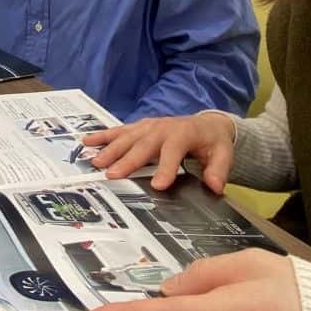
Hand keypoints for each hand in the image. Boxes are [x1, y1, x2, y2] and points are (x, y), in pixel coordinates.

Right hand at [83, 112, 236, 191]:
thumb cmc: (212, 142)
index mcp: (183, 134)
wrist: (208, 124)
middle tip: (112, 175)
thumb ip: (219, 170)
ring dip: (110, 149)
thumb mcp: (223, 154)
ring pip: (127, 137)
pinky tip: (87, 141)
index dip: (166, 168)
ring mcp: (149, 126)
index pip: (173, 152)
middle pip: (143, 145)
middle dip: (128, 160)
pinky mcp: (139, 126)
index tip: (158, 186)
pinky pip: (119, 131)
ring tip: (95, 162)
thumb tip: (215, 186)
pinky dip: (103, 135)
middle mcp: (163, 128)